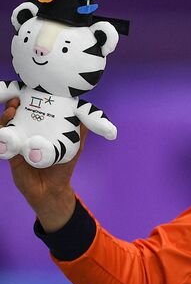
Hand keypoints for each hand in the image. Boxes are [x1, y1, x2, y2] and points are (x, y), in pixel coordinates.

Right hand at [4, 99, 79, 231]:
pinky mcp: (11, 155)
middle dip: (13, 106)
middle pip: (14, 116)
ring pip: (6, 127)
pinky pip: (2, 142)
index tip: (26, 93)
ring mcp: (18, 144)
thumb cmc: (62, 167)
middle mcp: (27, 134)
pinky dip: (1, 134)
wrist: (52, 190)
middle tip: (16, 101)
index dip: (26, 101)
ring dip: (5, 117)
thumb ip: (80, 132)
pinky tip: (4, 130)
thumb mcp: (74, 147)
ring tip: (11, 112)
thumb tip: (89, 117)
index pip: (30, 111)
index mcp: (40, 130)